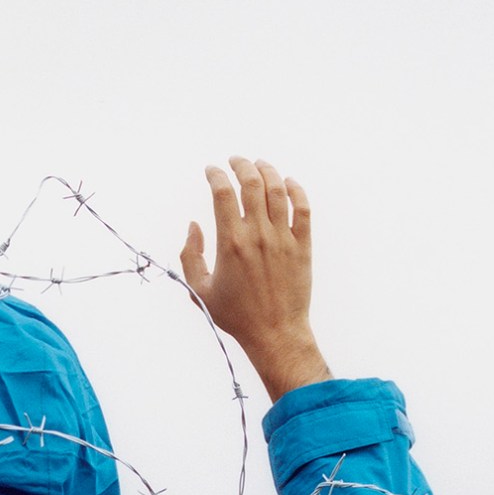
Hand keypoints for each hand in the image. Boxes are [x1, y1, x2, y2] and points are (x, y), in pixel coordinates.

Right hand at [180, 158, 329, 401]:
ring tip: (259, 165)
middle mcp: (257, 235)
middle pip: (251, 183)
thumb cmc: (236, 315)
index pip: (222, 192)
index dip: (215, 174)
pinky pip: (302, 207)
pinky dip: (295, 189)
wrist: (275, 333)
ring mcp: (282, 238)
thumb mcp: (200, 290)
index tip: (211, 170)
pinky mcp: (302, 245)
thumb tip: (194, 225)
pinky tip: (287, 183)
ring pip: (277, 189)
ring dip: (267, 171)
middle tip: (235, 161)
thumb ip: (190, 255)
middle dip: (241, 165)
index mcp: (230, 243)